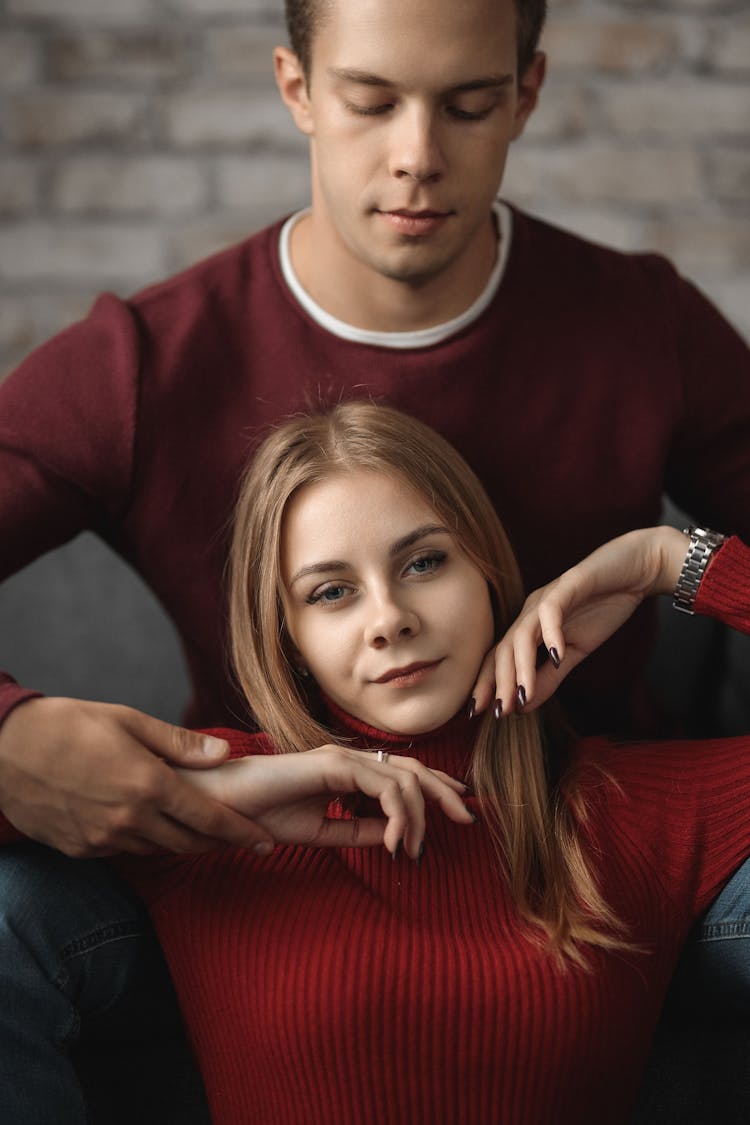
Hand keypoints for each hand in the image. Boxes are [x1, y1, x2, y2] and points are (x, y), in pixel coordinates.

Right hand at [0, 697, 274, 857]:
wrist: (3, 750)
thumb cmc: (68, 725)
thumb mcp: (128, 721)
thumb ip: (180, 744)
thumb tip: (225, 754)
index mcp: (147, 785)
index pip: (209, 819)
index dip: (241, 833)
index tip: (265, 841)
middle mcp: (128, 819)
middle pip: (189, 843)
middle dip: (219, 844)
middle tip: (243, 840)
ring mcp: (102, 839)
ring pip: (158, 850)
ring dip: (183, 844)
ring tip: (202, 832)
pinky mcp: (80, 849)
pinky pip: (125, 852)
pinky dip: (145, 842)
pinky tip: (150, 827)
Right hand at [185, 744, 474, 859]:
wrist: (224, 805)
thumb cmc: (261, 814)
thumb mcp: (321, 831)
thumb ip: (357, 831)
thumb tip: (395, 839)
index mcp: (348, 772)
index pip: (402, 775)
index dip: (434, 791)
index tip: (456, 815)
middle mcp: (350, 759)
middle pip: (413, 769)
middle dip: (445, 793)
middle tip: (468, 820)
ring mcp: (342, 758)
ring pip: (403, 779)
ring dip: (418, 817)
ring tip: (414, 851)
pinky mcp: (333, 764)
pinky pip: (382, 786)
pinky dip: (398, 815)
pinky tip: (397, 843)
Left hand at [471, 526, 688, 714]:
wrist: (634, 569)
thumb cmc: (602, 608)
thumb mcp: (576, 652)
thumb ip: (550, 677)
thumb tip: (524, 706)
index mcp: (529, 627)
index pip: (499, 658)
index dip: (487, 684)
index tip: (477, 714)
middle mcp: (531, 612)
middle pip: (504, 648)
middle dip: (498, 681)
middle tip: (498, 712)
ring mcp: (548, 597)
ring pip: (523, 633)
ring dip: (521, 666)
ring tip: (523, 694)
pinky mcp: (569, 585)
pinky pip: (553, 611)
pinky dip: (552, 634)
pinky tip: (556, 656)